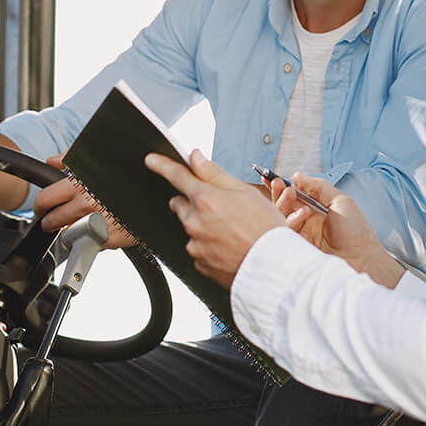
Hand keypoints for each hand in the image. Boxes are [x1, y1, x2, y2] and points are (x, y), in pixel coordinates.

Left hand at [35, 156, 135, 247]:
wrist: (158, 191)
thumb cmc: (130, 174)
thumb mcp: (99, 158)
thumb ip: (71, 158)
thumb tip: (52, 161)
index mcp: (80, 186)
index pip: (45, 200)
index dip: (40, 204)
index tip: (42, 207)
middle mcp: (87, 206)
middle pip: (52, 221)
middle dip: (50, 221)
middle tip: (52, 220)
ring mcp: (98, 224)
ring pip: (68, 236)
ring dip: (69, 232)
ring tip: (76, 225)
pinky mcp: (111, 240)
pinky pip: (92, 244)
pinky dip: (92, 239)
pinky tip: (98, 229)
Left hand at [145, 149, 286, 286]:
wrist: (274, 268)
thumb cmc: (265, 229)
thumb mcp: (244, 192)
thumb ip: (214, 173)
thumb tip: (196, 158)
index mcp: (204, 199)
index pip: (176, 176)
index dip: (161, 165)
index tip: (151, 160)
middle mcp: (194, 222)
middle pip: (181, 205)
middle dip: (194, 202)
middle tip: (220, 207)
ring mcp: (195, 245)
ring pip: (191, 229)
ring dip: (203, 226)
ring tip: (232, 231)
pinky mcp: (199, 264)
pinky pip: (199, 250)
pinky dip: (209, 246)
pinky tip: (229, 247)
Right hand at [276, 174, 401, 285]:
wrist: (361, 259)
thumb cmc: (356, 232)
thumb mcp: (341, 201)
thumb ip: (319, 187)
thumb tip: (297, 176)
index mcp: (316, 210)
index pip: (294, 196)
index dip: (281, 187)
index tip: (270, 177)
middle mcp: (306, 222)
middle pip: (283, 206)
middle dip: (279, 193)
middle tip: (279, 184)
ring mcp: (300, 235)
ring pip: (281, 217)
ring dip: (283, 202)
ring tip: (291, 194)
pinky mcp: (296, 247)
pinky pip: (285, 231)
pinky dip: (291, 219)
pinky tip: (303, 214)